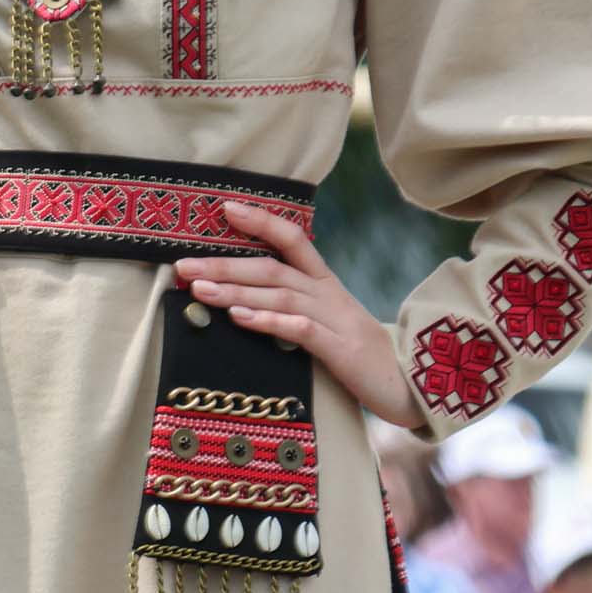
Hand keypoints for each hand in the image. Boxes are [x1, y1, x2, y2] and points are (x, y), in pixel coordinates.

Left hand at [172, 200, 421, 427]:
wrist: (409, 385)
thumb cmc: (356, 353)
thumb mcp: (324, 320)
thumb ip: (289, 304)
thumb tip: (237, 296)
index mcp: (324, 282)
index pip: (292, 238)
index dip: (260, 220)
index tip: (224, 207)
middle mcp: (327, 293)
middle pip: (271, 268)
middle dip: (224, 264)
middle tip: (182, 264)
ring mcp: (334, 319)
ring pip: (279, 294)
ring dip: (235, 290)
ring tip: (198, 289)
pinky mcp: (339, 349)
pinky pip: (299, 328)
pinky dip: (267, 320)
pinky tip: (240, 317)